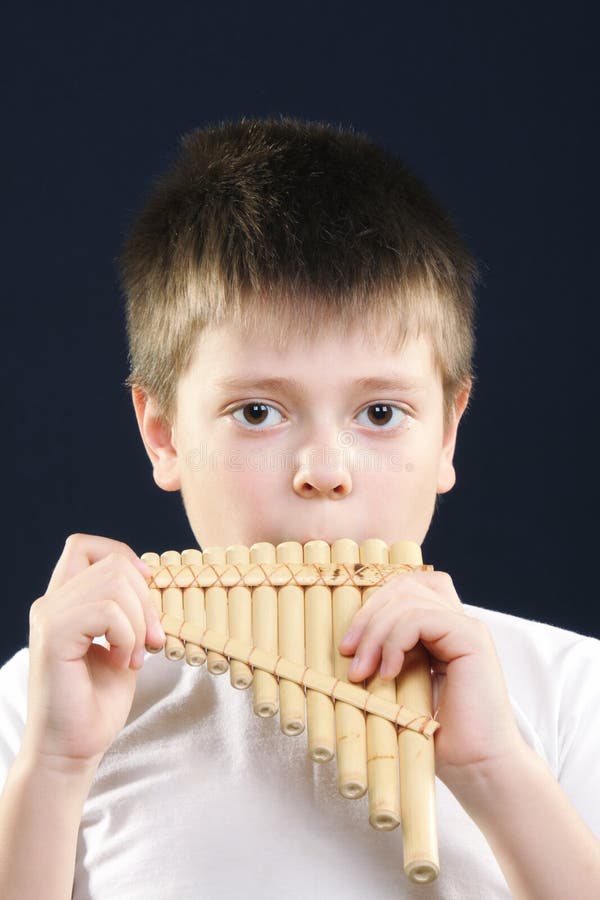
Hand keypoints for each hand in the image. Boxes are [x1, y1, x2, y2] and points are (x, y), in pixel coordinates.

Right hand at [22, 534, 163, 772]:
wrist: (73, 750)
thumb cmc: (97, 701)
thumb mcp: (123, 642)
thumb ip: (128, 608)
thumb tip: (151, 576)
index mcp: (64, 600)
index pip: (84, 545)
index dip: (123, 557)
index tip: (145, 592)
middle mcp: (51, 602)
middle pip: (114, 563)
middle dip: (147, 600)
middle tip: (152, 640)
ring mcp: (48, 617)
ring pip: (115, 584)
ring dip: (139, 622)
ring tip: (134, 656)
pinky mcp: (53, 636)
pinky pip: (108, 611)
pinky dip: (128, 636)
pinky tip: (123, 663)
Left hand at [338, 570, 525, 790]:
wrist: (478, 769)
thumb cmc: (439, 741)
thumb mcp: (400, 690)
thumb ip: (386, 658)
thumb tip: (347, 643)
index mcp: (441, 632)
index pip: (403, 590)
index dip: (370, 609)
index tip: (346, 647)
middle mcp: (456, 623)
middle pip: (403, 587)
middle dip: (367, 616)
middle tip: (347, 654)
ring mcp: (466, 627)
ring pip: (408, 599)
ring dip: (375, 632)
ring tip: (363, 671)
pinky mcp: (471, 638)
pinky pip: (422, 618)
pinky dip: (396, 641)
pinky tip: (389, 673)